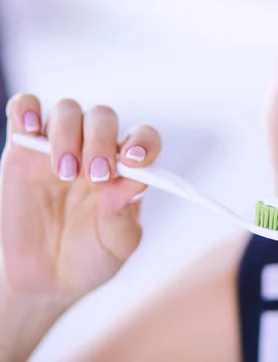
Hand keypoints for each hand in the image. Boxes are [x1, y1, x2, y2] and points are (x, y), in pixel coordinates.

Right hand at [0, 94, 161, 298]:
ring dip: (68, 134)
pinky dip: (27, 110)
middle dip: (101, 140)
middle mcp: (95, 150)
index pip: (143, 138)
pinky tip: (31, 130)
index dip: (143, 143)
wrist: (44, 280)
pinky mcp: (21, 149)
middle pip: (103, 118)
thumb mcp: (115, 245)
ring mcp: (59, 147)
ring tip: (65, 174)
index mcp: (126, 168)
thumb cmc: (90, 258)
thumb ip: (123, 216)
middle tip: (96, 176)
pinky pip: (23, 109)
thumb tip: (131, 184)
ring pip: (67, 110)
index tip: (135, 160)